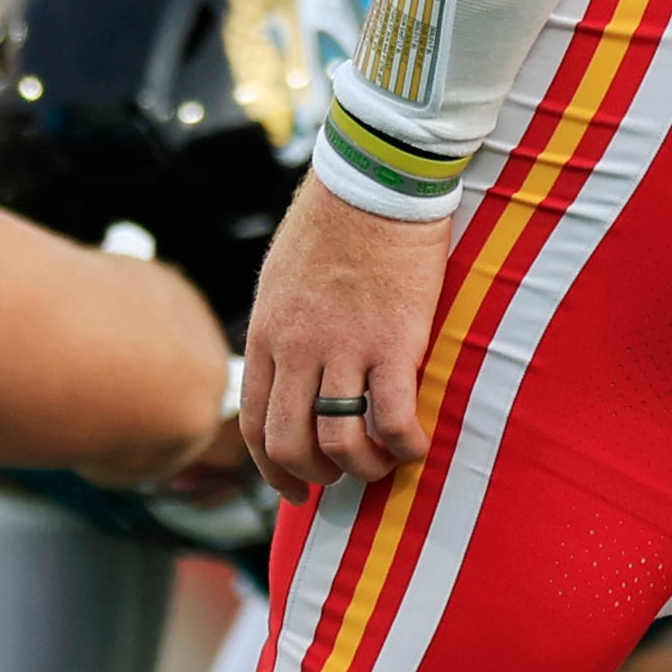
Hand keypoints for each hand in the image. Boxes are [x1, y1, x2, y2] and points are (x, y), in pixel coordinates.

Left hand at [245, 176, 454, 493]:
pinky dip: (405, 445)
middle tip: (341, 478)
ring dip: (364, 467)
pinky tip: (416, 444)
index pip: (255, 424)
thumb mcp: (280, 279)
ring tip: (385, 461)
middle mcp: (297, 349)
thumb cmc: (332, 222)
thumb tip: (287, 369)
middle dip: (315, 476)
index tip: (294, 490)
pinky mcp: (394, 343)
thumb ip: (281, 330)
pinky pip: (393, 419)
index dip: (271, 470)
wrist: (374, 181)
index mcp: (266, 335)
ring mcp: (344, 349)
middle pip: (290, 444)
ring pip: (340, 442)